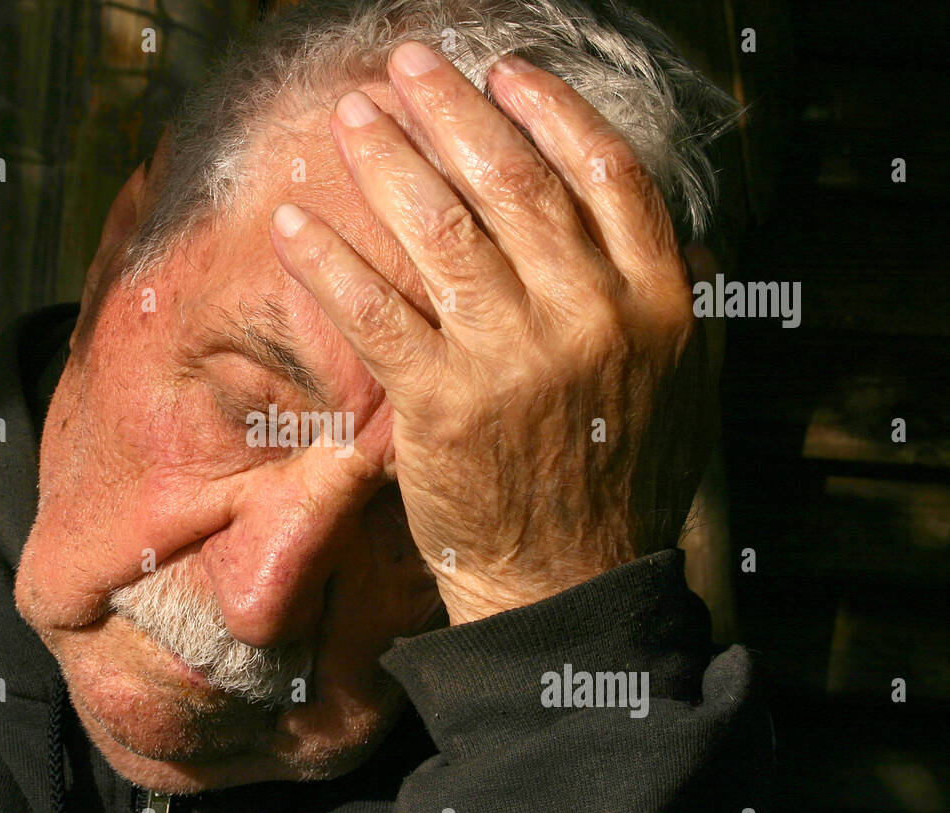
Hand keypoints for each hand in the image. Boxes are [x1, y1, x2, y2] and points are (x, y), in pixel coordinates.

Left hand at [268, 42, 713, 624]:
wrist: (569, 583)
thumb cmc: (618, 483)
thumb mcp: (680, 386)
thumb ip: (670, 301)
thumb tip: (664, 228)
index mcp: (657, 303)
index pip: (607, 176)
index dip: (553, 112)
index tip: (506, 73)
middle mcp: (591, 317)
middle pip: (514, 184)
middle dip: (452, 112)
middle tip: (408, 67)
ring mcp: (514, 358)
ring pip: (442, 232)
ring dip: (389, 163)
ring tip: (353, 118)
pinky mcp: (442, 404)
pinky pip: (375, 312)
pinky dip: (330, 261)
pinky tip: (294, 221)